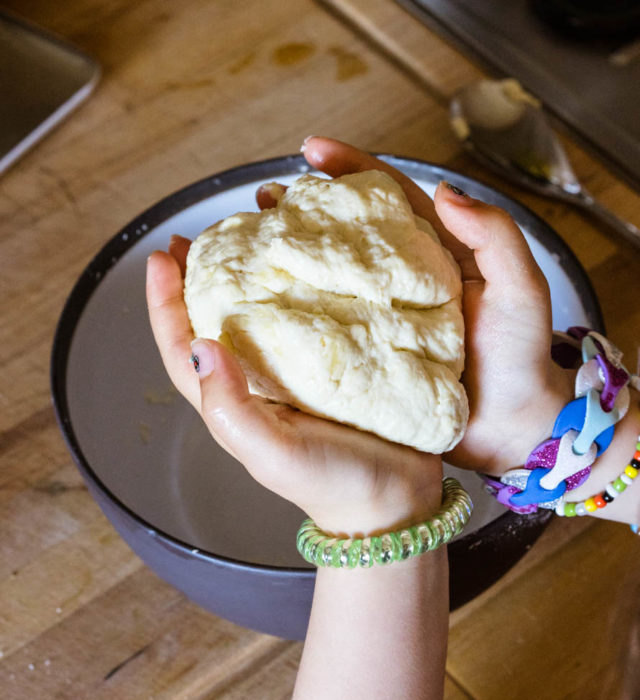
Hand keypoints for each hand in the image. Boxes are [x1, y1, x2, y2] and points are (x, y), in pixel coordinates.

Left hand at [147, 242, 442, 537]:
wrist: (395, 498)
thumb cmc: (331, 482)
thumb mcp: (274, 452)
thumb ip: (231, 410)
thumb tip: (200, 346)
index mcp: (234, 402)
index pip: (183, 350)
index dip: (164, 305)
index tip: (163, 258)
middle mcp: (259, 381)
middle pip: (214, 323)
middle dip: (197, 279)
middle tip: (195, 237)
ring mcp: (296, 371)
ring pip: (259, 314)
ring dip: (246, 276)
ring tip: (245, 237)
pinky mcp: (334, 361)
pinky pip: (307, 316)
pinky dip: (298, 287)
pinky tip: (306, 264)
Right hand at [289, 137, 573, 474]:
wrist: (512, 427)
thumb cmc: (521, 356)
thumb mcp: (521, 288)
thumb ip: (495, 236)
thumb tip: (446, 191)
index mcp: (436, 251)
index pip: (389, 196)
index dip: (352, 167)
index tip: (312, 151)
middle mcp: (403, 277)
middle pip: (349, 230)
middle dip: (307, 207)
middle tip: (266, 197)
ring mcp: (383, 314)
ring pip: (334, 273)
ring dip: (297, 253)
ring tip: (255, 237)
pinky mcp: (370, 351)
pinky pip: (333, 322)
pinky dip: (303, 307)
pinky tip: (271, 301)